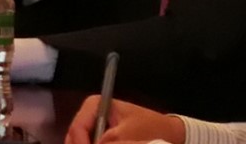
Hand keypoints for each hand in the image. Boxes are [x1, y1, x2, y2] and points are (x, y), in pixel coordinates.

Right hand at [67, 98, 185, 143]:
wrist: (171, 133)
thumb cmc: (150, 128)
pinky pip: (89, 142)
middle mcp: (90, 113)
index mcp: (95, 104)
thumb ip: (107, 143)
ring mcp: (94, 125)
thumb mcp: (128, 136)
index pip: (77, 128)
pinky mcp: (101, 136)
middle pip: (74, 136)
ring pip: (79, 141)